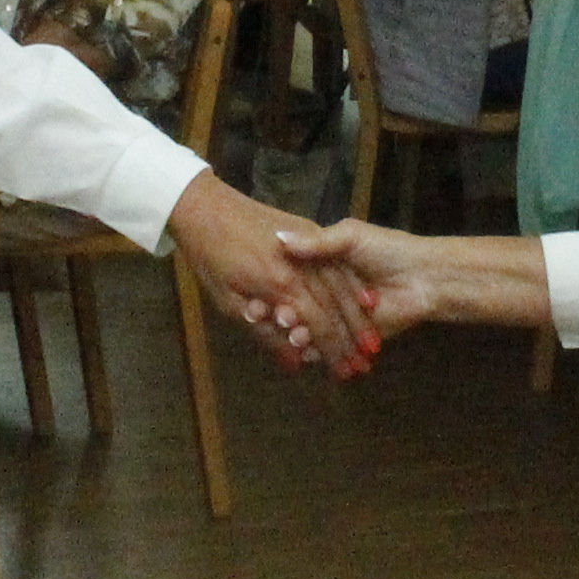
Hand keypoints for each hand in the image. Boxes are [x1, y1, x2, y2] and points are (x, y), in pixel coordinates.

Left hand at [165, 174, 375, 371]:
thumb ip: (265, 333)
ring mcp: (309, 242)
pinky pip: (337, 261)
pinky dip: (353, 285)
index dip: (333, 350)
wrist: (205, 206)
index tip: (346, 372)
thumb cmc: (210, 259)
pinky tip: (367, 302)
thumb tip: (295, 363)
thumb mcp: (228, 303)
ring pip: (341, 285)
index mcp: (279, 284)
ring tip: (373, 341)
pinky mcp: (311, 227)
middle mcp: (300, 265)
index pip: (316, 324)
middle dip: (351, 339)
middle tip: (365, 364)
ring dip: (358, 316)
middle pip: (334, 307)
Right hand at [273, 214, 551, 341]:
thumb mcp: (351, 237)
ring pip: (307, 329)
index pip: (289, 277)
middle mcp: (325, 293)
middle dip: (282, 313)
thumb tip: (279, 237)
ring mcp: (337, 318)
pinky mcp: (349, 339)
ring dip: (295, 333)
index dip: (274, 284)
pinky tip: (301, 350)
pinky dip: (312, 352)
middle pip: (295, 306)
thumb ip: (317, 243)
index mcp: (322, 265)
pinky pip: (325, 349)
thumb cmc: (389, 250)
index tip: (257, 290)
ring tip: (290, 332)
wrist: (425, 279)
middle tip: (271, 314)